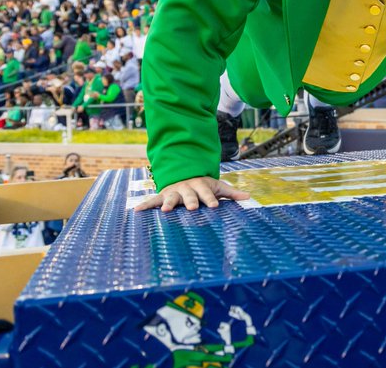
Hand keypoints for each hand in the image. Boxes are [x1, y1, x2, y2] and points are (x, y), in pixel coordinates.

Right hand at [132, 176, 250, 211]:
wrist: (184, 173)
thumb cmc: (203, 185)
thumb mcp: (218, 186)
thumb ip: (232, 193)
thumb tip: (249, 197)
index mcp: (200, 185)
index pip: (207, 193)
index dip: (210, 199)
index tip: (215, 206)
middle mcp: (186, 188)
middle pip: (188, 195)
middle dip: (190, 201)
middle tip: (192, 208)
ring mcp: (173, 191)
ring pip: (170, 198)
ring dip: (168, 203)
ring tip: (166, 211)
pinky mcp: (163, 196)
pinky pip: (153, 201)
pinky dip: (145, 205)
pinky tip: (137, 211)